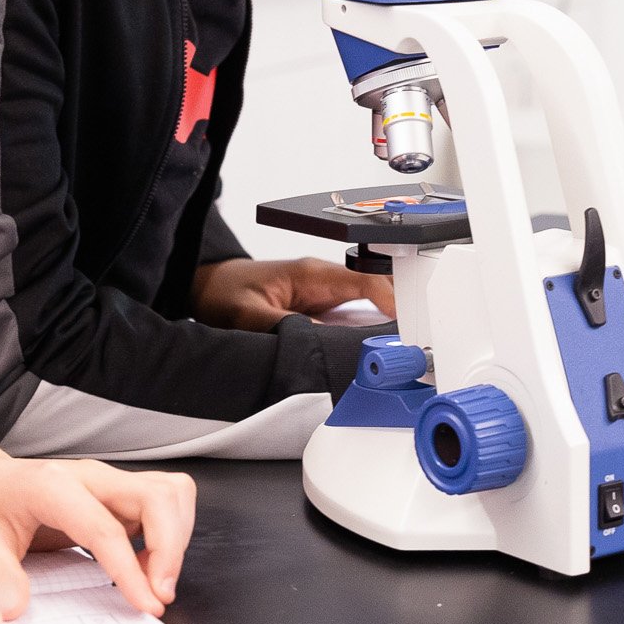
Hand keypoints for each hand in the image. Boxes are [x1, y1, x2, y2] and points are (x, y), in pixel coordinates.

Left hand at [0, 456, 197, 615]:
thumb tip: (18, 605)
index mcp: (51, 485)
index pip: (106, 528)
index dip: (131, 570)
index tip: (147, 605)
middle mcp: (89, 476)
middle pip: (156, 496)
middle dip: (170, 549)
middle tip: (159, 596)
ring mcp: (108, 483)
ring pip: (171, 493)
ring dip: (176, 540)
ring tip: (152, 580)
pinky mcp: (120, 495)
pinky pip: (165, 505)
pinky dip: (170, 536)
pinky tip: (145, 566)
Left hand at [193, 256, 392, 330]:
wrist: (211, 287)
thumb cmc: (224, 291)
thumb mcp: (246, 312)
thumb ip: (279, 325)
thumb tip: (315, 339)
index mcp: (311, 273)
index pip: (363, 281)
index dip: (390, 300)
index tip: (406, 321)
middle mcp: (324, 281)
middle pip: (375, 292)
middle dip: (397, 312)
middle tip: (413, 341)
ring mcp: (325, 294)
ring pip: (370, 306)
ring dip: (386, 324)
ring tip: (401, 350)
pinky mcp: (322, 309)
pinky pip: (355, 318)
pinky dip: (370, 332)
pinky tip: (377, 350)